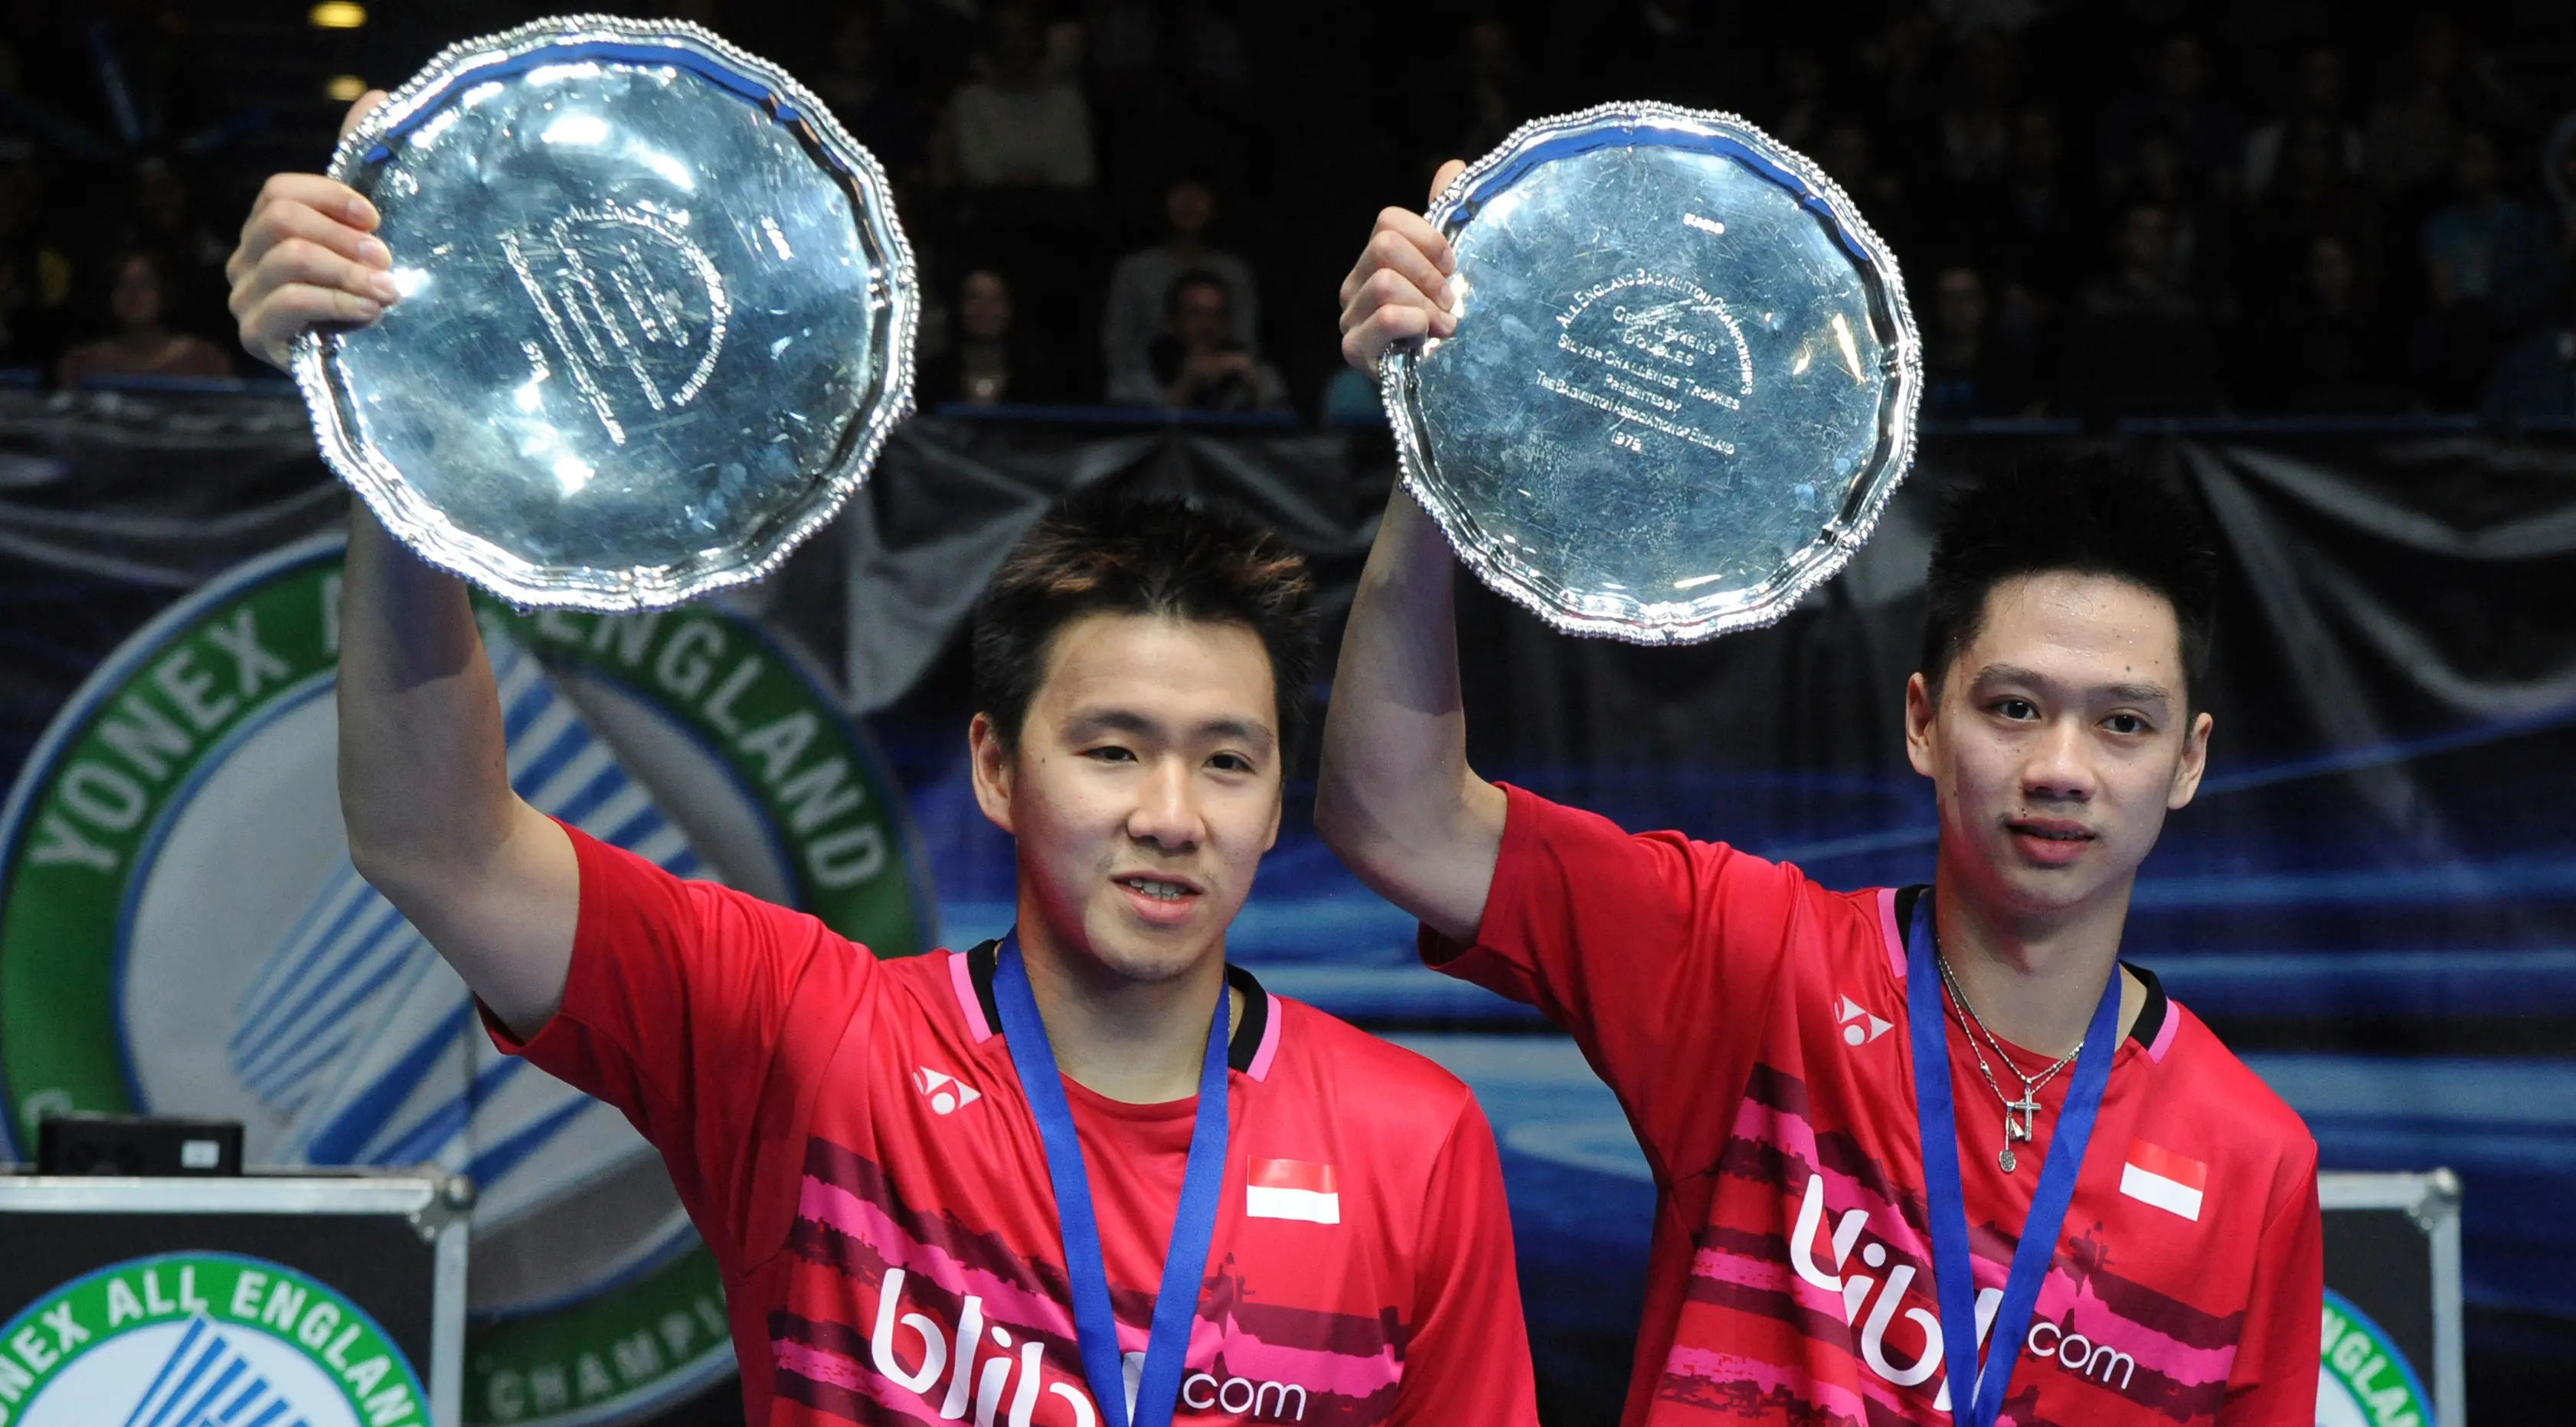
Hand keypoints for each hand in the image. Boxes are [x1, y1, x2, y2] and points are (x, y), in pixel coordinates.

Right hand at [226, 91, 400, 369]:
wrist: (380, 369)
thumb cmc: (373, 295)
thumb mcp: (373, 234)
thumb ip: (366, 169)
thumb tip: (379, 98)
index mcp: (268, 231)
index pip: (279, 191)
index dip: (331, 196)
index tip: (377, 219)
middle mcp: (245, 261)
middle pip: (281, 219)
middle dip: (343, 236)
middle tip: (387, 259)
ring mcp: (245, 300)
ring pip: (289, 257)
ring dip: (349, 271)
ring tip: (388, 289)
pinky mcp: (256, 337)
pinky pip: (291, 301)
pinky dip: (339, 301)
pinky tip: (372, 311)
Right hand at [1337, 159, 1465, 372]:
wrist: (1447, 385)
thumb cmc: (1448, 326)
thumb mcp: (1452, 270)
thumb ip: (1448, 219)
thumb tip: (1452, 167)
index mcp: (1376, 261)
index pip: (1389, 221)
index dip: (1429, 240)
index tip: (1453, 269)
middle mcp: (1354, 285)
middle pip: (1385, 247)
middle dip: (1428, 274)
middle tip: (1450, 302)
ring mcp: (1349, 318)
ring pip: (1387, 283)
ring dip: (1427, 306)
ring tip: (1443, 328)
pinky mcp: (1353, 350)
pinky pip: (1386, 317)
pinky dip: (1414, 324)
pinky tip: (1425, 342)